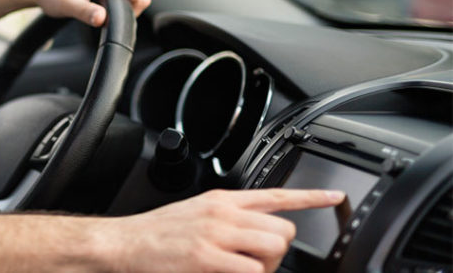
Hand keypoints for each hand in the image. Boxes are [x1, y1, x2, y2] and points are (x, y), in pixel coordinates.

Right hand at [95, 188, 343, 272]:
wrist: (124, 242)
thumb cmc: (157, 234)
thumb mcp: (195, 213)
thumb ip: (227, 218)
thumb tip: (255, 233)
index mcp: (221, 200)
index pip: (275, 194)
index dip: (310, 196)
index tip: (334, 196)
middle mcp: (222, 213)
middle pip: (282, 228)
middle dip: (278, 251)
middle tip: (257, 262)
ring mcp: (215, 234)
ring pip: (273, 247)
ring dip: (267, 266)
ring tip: (244, 270)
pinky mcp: (206, 258)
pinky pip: (251, 269)